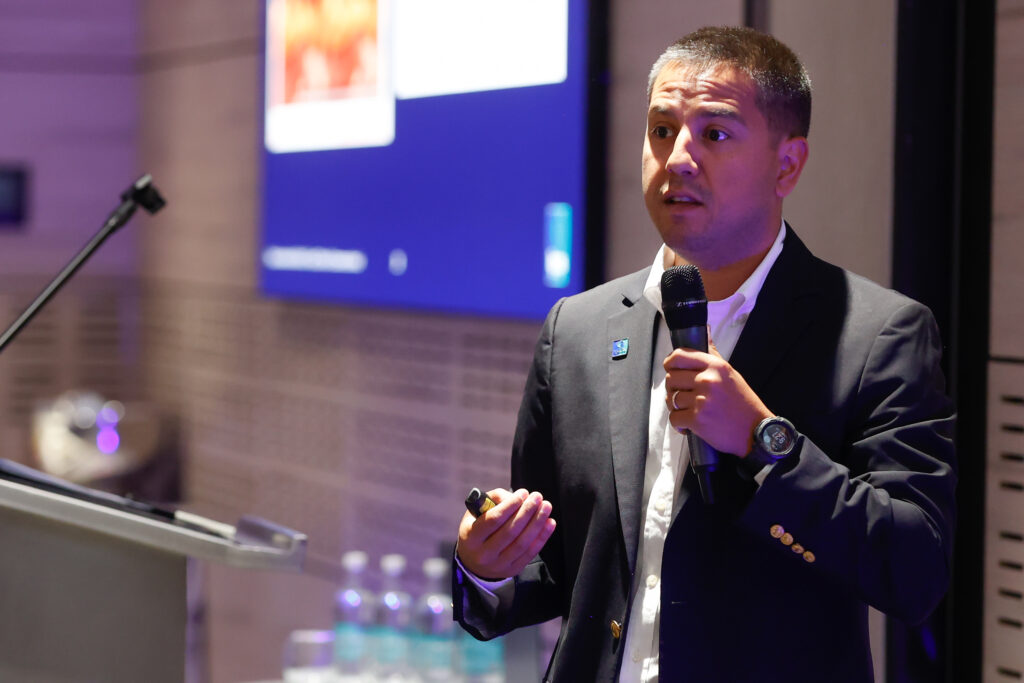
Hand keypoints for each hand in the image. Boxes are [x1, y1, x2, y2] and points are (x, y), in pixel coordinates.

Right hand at [456, 488, 555, 579]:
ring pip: (522, 543)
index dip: (510, 505)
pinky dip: (542, 537)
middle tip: (537, 497)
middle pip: (510, 531)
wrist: (474, 562)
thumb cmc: (478, 529)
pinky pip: (530, 553)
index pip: (493, 520)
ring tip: (546, 507)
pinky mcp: (512, 570)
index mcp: (471, 537)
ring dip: (537, 523)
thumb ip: (493, 500)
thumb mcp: (475, 513)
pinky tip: (550, 523)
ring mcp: (498, 565)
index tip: (523, 493)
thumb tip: (516, 497)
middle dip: (526, 512)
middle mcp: (483, 554)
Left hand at [663, 338, 772, 455]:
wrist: (756, 433)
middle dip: (673, 388)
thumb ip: (713, 356)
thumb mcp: (731, 374)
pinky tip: (688, 426)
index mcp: (715, 366)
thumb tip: (705, 331)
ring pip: (671, 399)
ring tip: (688, 411)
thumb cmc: (743, 403)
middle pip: (671, 378)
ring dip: (676, 407)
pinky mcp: (697, 420)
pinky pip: (674, 417)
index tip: (671, 369)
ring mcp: (701, 400)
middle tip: (683, 396)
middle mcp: (707, 380)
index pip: (679, 356)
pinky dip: (678, 424)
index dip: (670, 363)